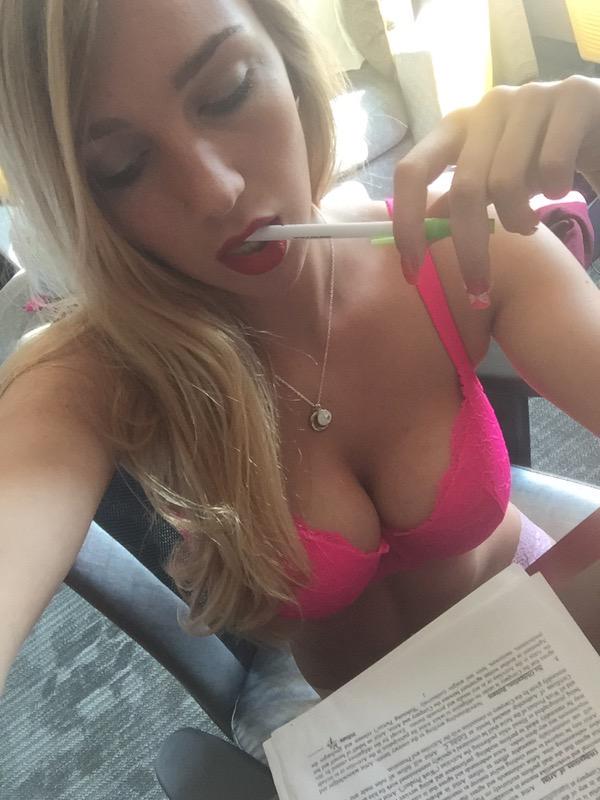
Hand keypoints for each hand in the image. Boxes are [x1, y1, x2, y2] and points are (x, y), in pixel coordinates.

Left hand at [391, 75, 599, 302]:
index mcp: (457, 125)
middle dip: (469, 250)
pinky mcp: (573, 95)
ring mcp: (529, 96)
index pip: (411, 171)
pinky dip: (556, 191)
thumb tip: (414, 242)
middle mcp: (487, 105)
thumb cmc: (539, 160)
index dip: (407, 223)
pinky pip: (551, 168)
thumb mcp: (492, 182)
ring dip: (518, 221)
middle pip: (463, 189)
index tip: (412, 271)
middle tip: (478, 287)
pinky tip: (561, 189)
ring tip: (529, 224)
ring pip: (506, 183)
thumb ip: (455, 204)